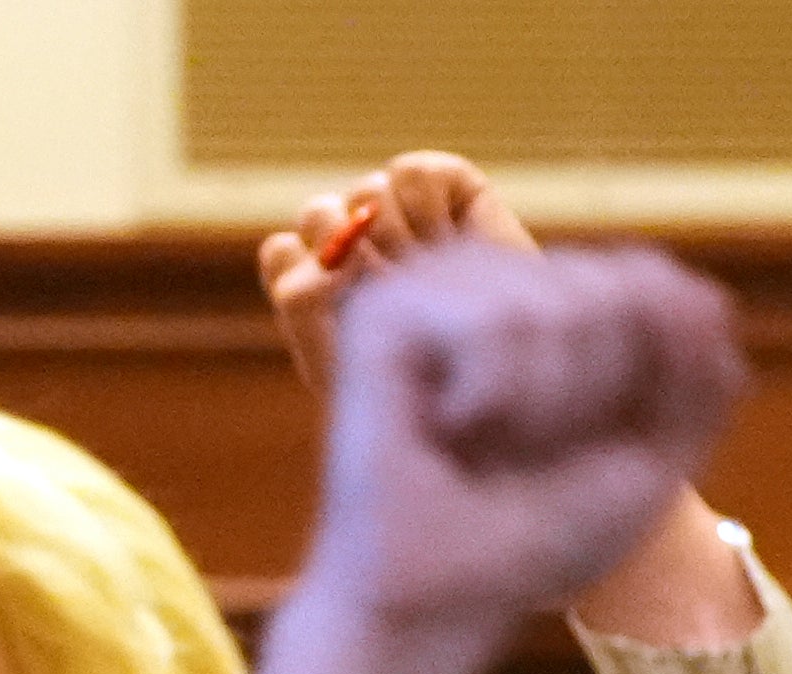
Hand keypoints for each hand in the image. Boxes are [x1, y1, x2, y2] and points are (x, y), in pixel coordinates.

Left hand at [258, 149, 544, 393]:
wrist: (507, 373)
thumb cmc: (422, 381)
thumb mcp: (343, 362)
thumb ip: (302, 302)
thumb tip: (302, 238)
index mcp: (323, 287)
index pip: (283, 253)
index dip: (311, 277)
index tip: (347, 311)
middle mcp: (358, 243)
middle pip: (318, 214)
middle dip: (352, 259)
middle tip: (392, 293)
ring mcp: (400, 212)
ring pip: (365, 191)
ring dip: (395, 240)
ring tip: (429, 275)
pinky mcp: (447, 185)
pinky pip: (409, 173)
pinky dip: (425, 207)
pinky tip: (446, 240)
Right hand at [295, 242, 748, 673]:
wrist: (443, 611)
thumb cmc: (533, 537)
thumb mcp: (653, 455)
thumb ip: (700, 371)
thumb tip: (702, 294)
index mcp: (547, 289)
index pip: (654, 282)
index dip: (644, 382)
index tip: (581, 446)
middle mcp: (493, 270)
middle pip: (616, 288)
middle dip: (593, 397)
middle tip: (523, 453)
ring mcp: (435, 281)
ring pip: (557, 308)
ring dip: (539, 410)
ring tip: (482, 446)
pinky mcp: (385, 309)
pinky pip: (496, 325)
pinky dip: (491, 401)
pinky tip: (443, 430)